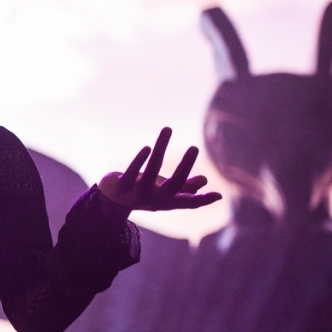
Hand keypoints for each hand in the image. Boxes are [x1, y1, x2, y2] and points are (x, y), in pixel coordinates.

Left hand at [98, 127, 221, 211]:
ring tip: (168, 129)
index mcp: (167, 202)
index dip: (203, 200)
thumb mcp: (164, 191)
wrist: (112, 202)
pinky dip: (139, 160)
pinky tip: (148, 148)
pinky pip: (131, 172)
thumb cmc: (144, 193)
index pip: (188, 203)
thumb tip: (204, 181)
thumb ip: (184, 187)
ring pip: (151, 171)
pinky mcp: (121, 186)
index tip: (218, 195)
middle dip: (184, 166)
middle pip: (173, 185)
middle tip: (194, 147)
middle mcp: (154, 200)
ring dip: (160, 148)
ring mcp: (137, 194)